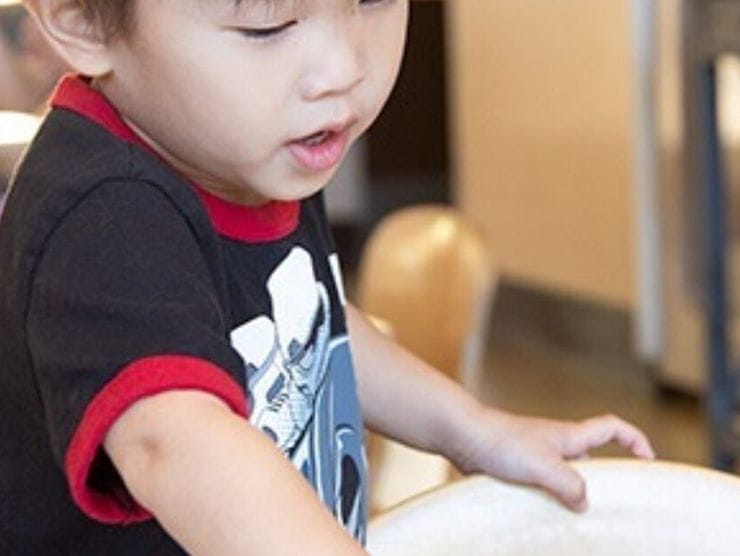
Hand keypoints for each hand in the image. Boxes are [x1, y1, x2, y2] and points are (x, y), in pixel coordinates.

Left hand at [448, 408, 654, 511]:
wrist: (463, 436)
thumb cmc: (501, 442)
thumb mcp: (543, 465)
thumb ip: (568, 484)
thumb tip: (585, 503)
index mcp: (569, 436)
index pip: (611, 428)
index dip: (634, 439)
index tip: (648, 459)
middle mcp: (556, 445)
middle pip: (592, 461)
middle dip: (602, 484)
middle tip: (608, 511)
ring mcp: (537, 456)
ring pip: (565, 478)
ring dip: (570, 497)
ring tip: (573, 523)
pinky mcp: (519, 468)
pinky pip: (542, 486)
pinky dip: (547, 501)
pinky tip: (541, 519)